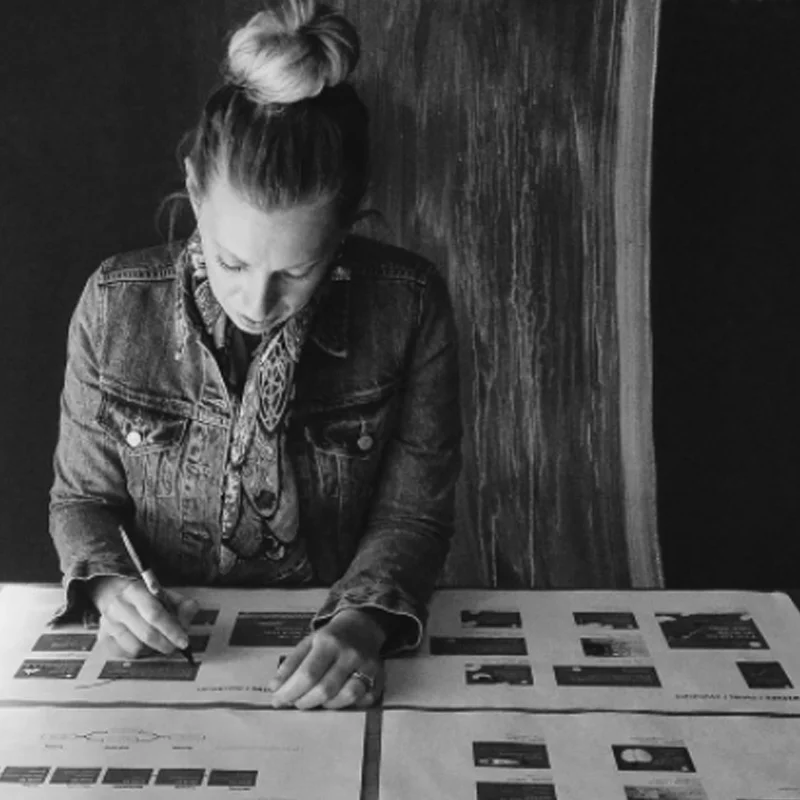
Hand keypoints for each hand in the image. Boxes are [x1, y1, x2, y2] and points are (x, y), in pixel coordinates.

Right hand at [90, 576, 197, 657]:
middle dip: (166, 644)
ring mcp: (107, 624)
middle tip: (175, 645)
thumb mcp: (162, 592)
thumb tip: (192, 609)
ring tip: (156, 641)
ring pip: (135, 648)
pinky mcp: (102, 638)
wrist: (109, 591)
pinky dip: (137, 653)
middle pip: (146, 634)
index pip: (155, 614)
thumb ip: (181, 602)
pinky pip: (125, 655)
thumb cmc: (141, 595)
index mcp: (135, 592)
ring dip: (151, 649)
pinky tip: (141, 643)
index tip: (183, 641)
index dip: (172, 630)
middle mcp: (118, 608)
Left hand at [268, 608, 385, 709]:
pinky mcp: (379, 678)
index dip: (290, 692)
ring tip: (317, 698)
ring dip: (327, 705)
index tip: (278, 701)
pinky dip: (348, 705)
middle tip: (297, 702)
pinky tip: (338, 698)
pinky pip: (363, 701)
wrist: (362, 626)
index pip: (308, 674)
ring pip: (346, 697)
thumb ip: (290, 665)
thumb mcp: (307, 642)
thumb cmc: (332, 637)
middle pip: (325, 689)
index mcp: (329, 642)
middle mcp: (350, 654)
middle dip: (305, 702)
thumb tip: (274, 689)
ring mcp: (367, 666)